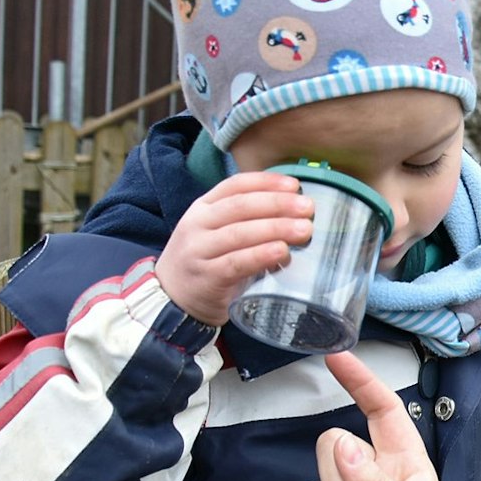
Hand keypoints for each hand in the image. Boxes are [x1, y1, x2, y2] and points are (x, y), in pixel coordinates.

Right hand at [157, 171, 314, 325]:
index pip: (235, 185)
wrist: (172, 298)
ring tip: (304, 230)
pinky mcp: (206, 277)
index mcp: (203, 207)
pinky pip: (236, 263)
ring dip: (275, 228)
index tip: (294, 185)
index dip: (266, 182)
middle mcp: (198, 224)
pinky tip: (282, 252)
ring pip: (239, 233)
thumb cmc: (208, 262)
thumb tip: (297, 216)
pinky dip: (261, 255)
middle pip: (240, 206)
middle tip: (308, 208)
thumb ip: (249, 222)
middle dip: (278, 204)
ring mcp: (199, 251)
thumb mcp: (219, 233)